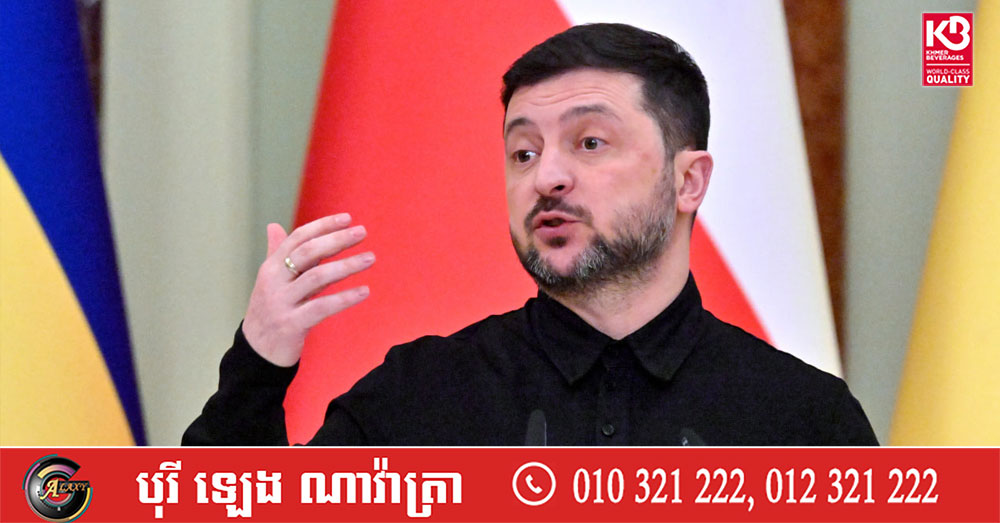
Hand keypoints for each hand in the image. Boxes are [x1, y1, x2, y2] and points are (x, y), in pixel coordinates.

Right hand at [242, 213, 373, 365]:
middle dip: (336, 240)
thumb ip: (277, 253)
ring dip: (347, 266)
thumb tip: (274, 225)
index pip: (298, 238)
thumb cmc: (269, 312)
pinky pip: (321, 307)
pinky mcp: (291, 324)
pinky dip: (344, 298)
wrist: (256, 352)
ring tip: (370, 258)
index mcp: (271, 267)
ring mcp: (282, 303)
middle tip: (362, 233)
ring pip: (317, 277)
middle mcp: (274, 281)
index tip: (347, 219)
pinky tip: (364, 291)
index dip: (322, 226)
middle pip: (308, 253)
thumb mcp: (272, 281)